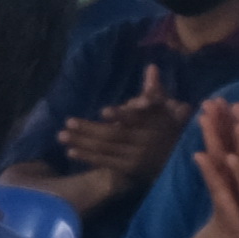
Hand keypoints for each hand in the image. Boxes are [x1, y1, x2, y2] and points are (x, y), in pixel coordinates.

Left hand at [58, 64, 184, 185]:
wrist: (176, 158)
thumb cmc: (165, 126)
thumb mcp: (163, 108)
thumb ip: (154, 90)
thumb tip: (151, 67)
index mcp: (157, 122)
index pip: (138, 118)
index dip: (122, 114)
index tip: (104, 111)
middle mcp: (147, 141)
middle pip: (115, 134)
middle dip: (90, 129)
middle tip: (68, 121)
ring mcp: (139, 157)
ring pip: (107, 148)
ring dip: (83, 142)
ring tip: (62, 135)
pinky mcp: (130, 170)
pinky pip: (106, 162)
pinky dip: (88, 157)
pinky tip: (71, 151)